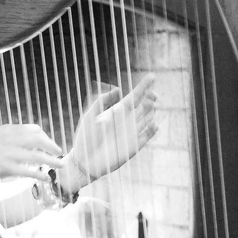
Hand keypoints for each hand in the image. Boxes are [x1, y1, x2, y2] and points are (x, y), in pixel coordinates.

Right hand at [0, 123, 62, 183]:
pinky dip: (40, 174)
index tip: (48, 144)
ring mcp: (9, 153)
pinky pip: (29, 171)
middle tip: (59, 153)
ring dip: (52, 161)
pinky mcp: (6, 168)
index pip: (33, 129)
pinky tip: (46, 178)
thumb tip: (21, 143)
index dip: (44, 137)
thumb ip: (8, 138)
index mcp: (8, 130)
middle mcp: (11, 139)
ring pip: (38, 156)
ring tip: (61, 166)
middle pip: (39, 140)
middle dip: (52, 146)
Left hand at [64, 74, 157, 189]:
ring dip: (151, 111)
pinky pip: (147, 136)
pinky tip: (153, 124)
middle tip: (152, 95)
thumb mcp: (90, 115)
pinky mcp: (134, 146)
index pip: (134, 96)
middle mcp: (127, 120)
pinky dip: (152, 130)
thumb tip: (118, 89)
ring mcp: (132, 133)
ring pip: (148, 118)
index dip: (144, 86)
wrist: (85, 161)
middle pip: (144, 105)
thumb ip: (102, 101)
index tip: (152, 76)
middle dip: (151, 98)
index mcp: (117, 111)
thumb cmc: (85, 137)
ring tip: (150, 105)